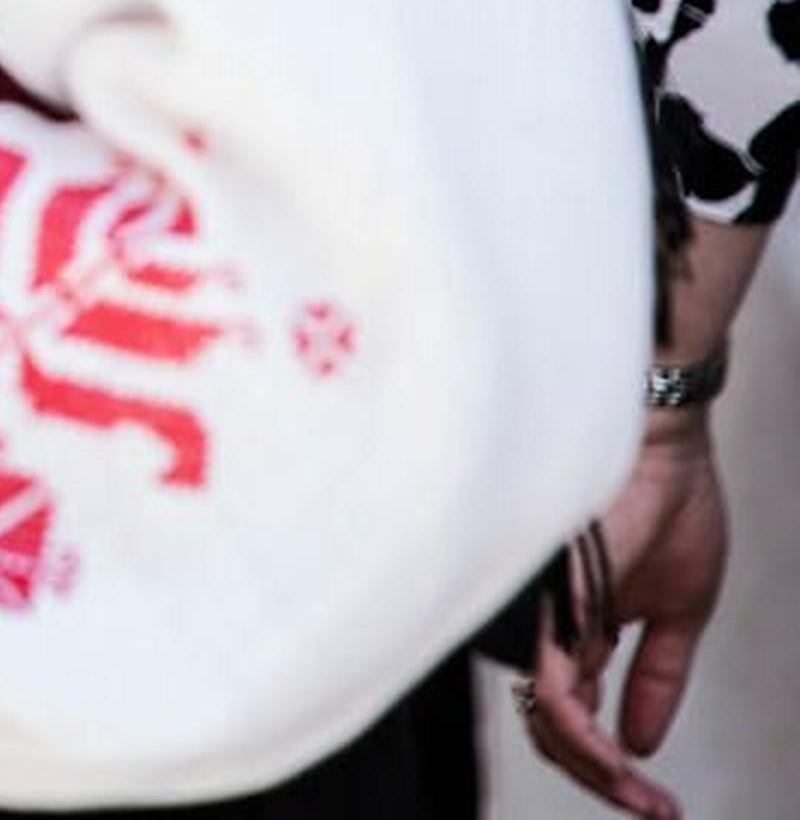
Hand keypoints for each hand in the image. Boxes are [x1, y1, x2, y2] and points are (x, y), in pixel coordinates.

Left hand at [522, 411, 726, 819]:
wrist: (664, 442)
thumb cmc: (669, 501)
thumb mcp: (680, 609)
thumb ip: (657, 678)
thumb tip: (642, 743)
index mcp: (579, 625)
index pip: (571, 711)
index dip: (606, 764)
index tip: (657, 803)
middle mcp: (553, 624)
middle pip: (552, 725)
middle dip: (601, 780)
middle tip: (649, 810)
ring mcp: (548, 615)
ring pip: (546, 717)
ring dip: (595, 771)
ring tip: (641, 800)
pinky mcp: (553, 607)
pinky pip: (552, 690)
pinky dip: (583, 739)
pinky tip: (618, 768)